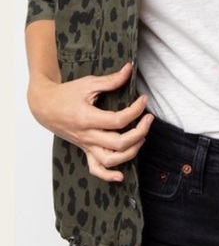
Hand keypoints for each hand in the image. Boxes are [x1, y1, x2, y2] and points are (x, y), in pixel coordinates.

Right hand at [28, 62, 152, 182]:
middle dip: (139, 132)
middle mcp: (87, 135)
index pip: (118, 120)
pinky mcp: (84, 149)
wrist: (44, 106)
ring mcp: (85, 145)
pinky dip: (107, 175)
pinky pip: (95, 168)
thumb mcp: (88, 83)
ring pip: (110, 159)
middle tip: (148, 118)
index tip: (143, 99)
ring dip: (130, 152)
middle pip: (119, 143)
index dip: (136, 110)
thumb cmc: (65, 94)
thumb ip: (110, 80)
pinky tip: (120, 176)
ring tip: (142, 138)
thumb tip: (129, 69)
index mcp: (87, 118)